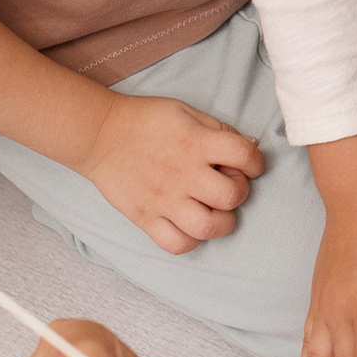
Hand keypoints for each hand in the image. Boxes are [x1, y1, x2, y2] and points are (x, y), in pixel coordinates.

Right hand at [80, 94, 264, 254]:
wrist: (99, 133)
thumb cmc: (146, 121)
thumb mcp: (187, 112)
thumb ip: (220, 130)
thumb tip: (252, 148)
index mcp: (196, 143)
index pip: (245, 156)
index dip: (256, 162)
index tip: (249, 165)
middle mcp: (183, 173)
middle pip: (231, 197)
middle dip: (239, 192)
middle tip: (226, 186)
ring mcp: (163, 199)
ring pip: (207, 227)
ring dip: (221, 223)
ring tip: (214, 211)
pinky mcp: (145, 218)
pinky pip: (176, 244)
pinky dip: (189, 240)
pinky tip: (189, 225)